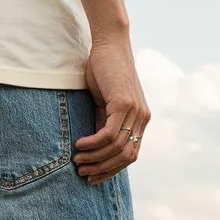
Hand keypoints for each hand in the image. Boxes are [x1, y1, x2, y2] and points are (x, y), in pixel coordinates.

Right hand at [74, 31, 150, 184]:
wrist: (109, 43)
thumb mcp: (106, 101)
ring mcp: (135, 111)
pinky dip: (93, 143)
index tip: (93, 176)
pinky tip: (80, 145)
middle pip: (126, 157)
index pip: (130, 156)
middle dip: (103, 169)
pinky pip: (108, 134)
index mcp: (140, 120)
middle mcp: (142, 118)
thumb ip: (105, 121)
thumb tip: (95, 147)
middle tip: (83, 173)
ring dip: (95, 159)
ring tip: (77, 161)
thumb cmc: (105, 70)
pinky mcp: (123, 103)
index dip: (112, 169)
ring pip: (116, 148)